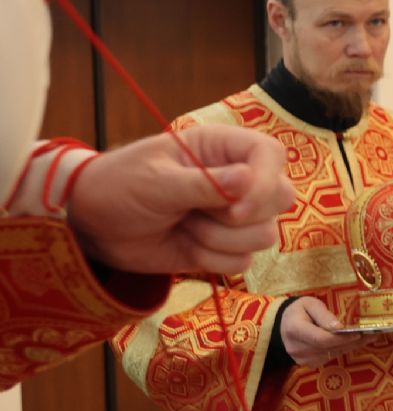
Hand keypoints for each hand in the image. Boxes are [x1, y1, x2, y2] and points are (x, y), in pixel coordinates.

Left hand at [67, 124, 293, 274]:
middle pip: (281, 197)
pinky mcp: (225, 247)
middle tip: (202, 215)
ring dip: (219, 239)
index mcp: (222, 149)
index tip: (236, 208)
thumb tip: (249, 179)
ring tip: (184, 226)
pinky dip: (213, 259)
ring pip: (265, 235)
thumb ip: (204, 183)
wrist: (93, 227)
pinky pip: (243, 261)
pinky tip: (186, 244)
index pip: (271, 155)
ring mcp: (234, 215)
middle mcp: (237, 180)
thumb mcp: (156, 181)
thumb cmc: (119, 187)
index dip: (265, 182)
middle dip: (244, 217)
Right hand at [280, 296, 374, 366]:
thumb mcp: (309, 304)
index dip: (341, 338)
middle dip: (352, 341)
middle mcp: (297, 348)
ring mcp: (303, 359)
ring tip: (370, 336)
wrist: (283, 326)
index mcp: (295, 330)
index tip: (358, 333)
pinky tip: (357, 341)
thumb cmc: (299, 311)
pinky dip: (345, 349)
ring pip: (333, 354)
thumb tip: (339, 327)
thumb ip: (323, 315)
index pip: (321, 339)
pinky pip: (331, 357)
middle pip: (330, 348)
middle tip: (373, 333)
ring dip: (352, 346)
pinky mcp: (310, 364)